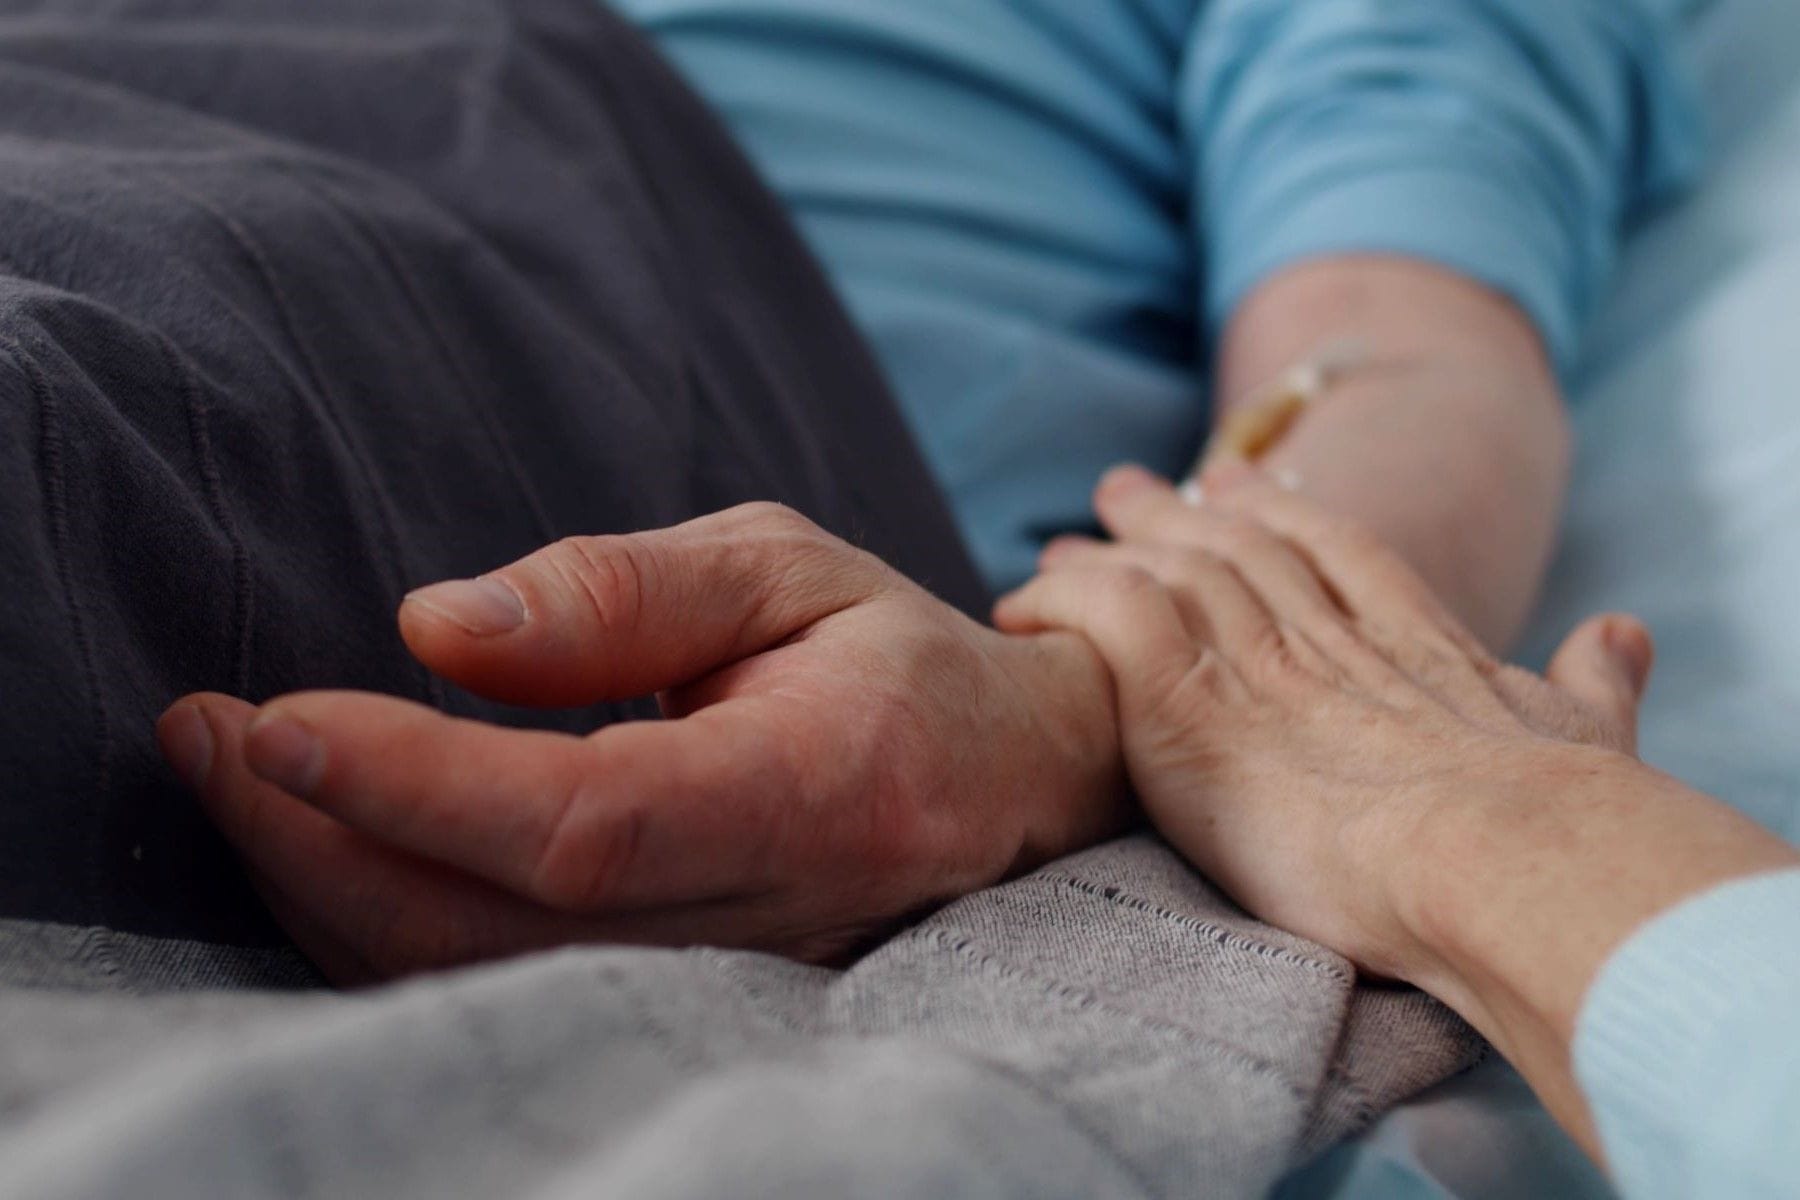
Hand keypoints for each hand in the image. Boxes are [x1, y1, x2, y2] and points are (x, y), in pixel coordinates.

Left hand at [158, 503, 1124, 982]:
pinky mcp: (687, 1002)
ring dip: (330, 892)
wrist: (1004, 780)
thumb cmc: (891, 655)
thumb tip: (436, 627)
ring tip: (234, 779)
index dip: (421, 786)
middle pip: (509, 932)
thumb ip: (619, 595)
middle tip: (202, 737)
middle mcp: (774, 915)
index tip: (275, 719)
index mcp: (816, 787)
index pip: (591, 824)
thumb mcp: (782, 564)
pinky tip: (323, 846)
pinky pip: (509, 989)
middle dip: (324, 845)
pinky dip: (387, 928)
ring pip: (493, 982)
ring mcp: (732, 984)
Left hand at [993, 465, 1652, 978]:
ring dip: (1111, 548)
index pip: (1329, 548)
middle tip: (1127, 485)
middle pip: (1233, 545)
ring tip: (1065, 534)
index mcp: (1408, 640)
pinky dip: (1058, 602)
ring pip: (1164, 573)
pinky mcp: (1189, 708)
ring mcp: (1253, 662)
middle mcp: (1322, 633)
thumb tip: (1626, 635)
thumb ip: (1596, 685)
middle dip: (1178, 511)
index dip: (1280, 510)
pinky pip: (1103, 623)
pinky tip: (1020, 602)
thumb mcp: (1591, 736)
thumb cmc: (1552, 816)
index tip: (1244, 479)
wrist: (1499, 853)